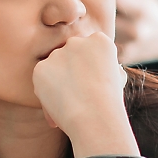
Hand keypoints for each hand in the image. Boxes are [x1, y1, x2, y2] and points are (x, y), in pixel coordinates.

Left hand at [31, 32, 138, 157]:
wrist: (94, 117)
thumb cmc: (110, 102)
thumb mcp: (116, 78)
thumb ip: (103, 65)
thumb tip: (98, 67)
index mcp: (100, 41)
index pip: (90, 48)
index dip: (91, 67)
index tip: (94, 82)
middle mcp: (77, 41)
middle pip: (71, 55)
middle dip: (72, 70)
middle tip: (79, 93)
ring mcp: (57, 53)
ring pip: (55, 66)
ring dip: (58, 80)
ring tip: (70, 102)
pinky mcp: (41, 67)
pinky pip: (42, 78)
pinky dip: (46, 91)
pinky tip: (58, 105)